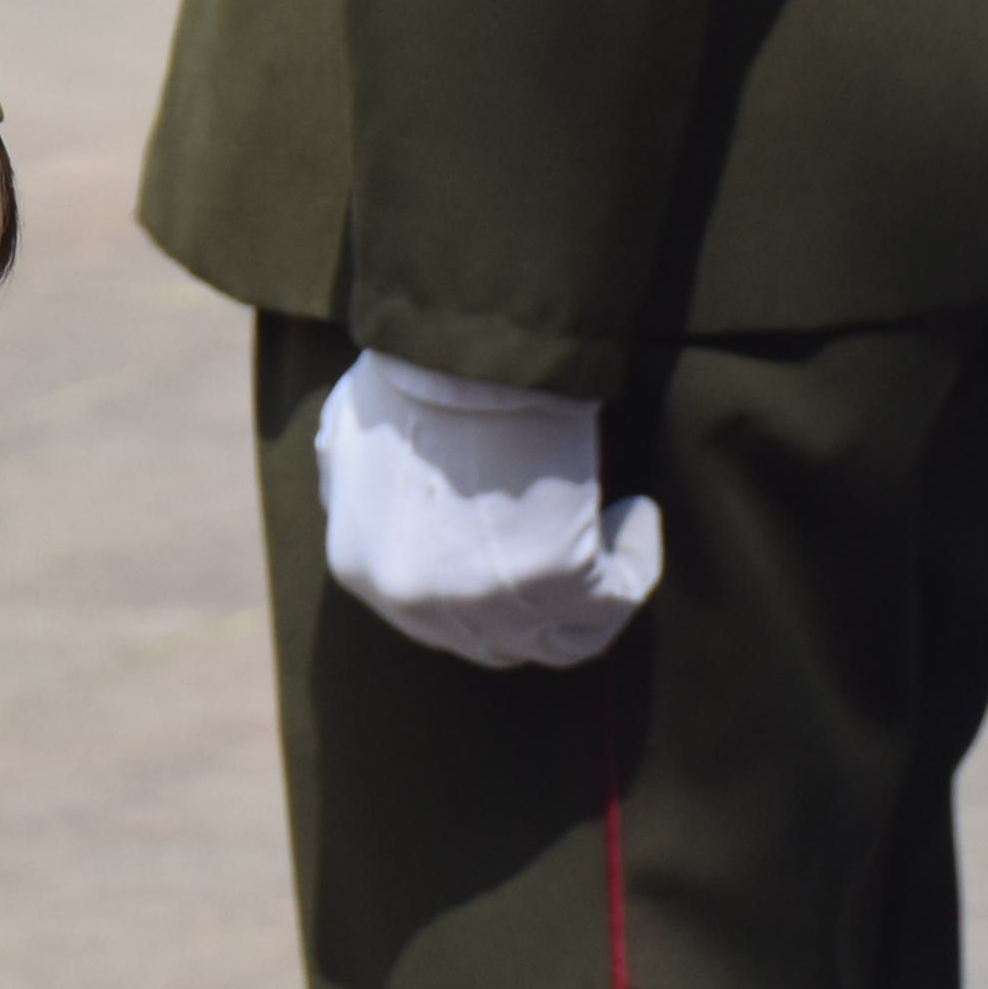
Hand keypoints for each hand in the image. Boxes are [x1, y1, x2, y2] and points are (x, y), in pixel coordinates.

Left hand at [314, 355, 661, 668]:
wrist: (464, 347)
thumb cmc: (415, 371)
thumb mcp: (350, 433)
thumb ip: (353, 482)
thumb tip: (377, 502)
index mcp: (363, 570)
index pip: (436, 619)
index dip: (492, 586)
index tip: (530, 538)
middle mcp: (414, 603)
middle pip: (497, 641)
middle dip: (542, 602)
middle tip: (576, 547)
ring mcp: (481, 601)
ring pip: (564, 640)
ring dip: (599, 589)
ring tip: (617, 525)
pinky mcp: (547, 582)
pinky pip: (613, 603)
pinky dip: (637, 562)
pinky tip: (636, 513)